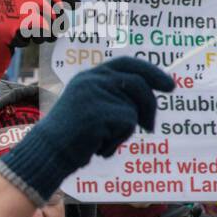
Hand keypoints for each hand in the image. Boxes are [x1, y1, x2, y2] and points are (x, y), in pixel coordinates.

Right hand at [0, 57, 173, 205]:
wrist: (47, 152)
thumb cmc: (69, 136)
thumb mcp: (88, 108)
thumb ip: (111, 97)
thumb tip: (147, 99)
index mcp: (88, 76)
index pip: (127, 64)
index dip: (151, 72)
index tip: (170, 86)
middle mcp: (92, 80)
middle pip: (139, 85)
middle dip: (150, 107)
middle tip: (151, 127)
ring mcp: (96, 95)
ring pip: (134, 109)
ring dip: (127, 130)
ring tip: (104, 140)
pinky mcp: (101, 112)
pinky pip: (128, 126)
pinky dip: (118, 141)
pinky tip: (97, 146)